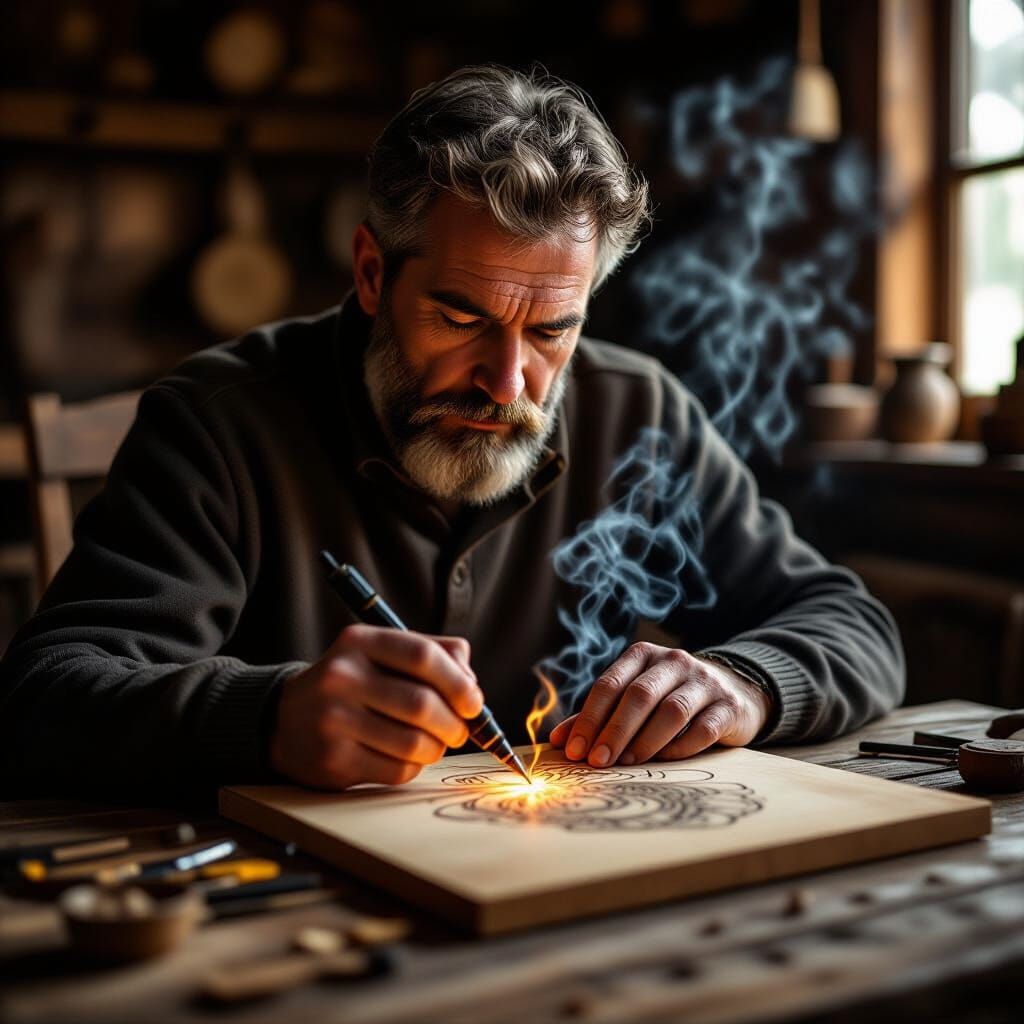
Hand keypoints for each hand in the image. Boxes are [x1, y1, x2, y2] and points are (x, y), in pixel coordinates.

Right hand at [270, 624, 482, 789]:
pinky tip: (405, 757)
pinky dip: (414, 767)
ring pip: (414, 743)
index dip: (459, 682)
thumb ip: (434, 654)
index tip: (474, 703)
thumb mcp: (382, 654)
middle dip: (455, 724)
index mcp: (359, 642)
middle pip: (423, 704)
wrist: (284, 720)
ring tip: (433, 744)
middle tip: (460, 731)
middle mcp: (342, 677)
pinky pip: (397, 770)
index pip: (422, 656)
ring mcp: (333, 720)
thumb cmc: (353, 685)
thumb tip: (472, 686)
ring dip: (437, 749)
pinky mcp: (333, 761)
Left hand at [548, 643, 772, 767]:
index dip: (589, 718)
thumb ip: (598, 716)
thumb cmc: (670, 697)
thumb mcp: (634, 697)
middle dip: (614, 731)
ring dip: (645, 740)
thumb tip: (559, 740)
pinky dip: (681, 747)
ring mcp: (704, 682)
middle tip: (597, 761)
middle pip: (639, 695)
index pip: (609, 684)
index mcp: (642, 655)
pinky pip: (703, 729)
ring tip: (628, 763)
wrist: (733, 691)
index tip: (574, 750)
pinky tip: (665, 760)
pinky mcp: (728, 706)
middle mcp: (673, 662)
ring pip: (672, 711)